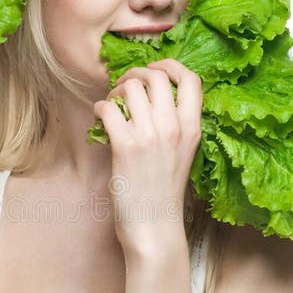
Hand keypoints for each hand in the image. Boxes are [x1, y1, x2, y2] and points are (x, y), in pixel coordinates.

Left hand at [93, 59, 201, 254]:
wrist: (154, 227)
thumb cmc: (164, 193)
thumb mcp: (183, 154)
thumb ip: (175, 125)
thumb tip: (149, 97)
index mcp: (192, 128)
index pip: (191, 79)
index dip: (170, 65)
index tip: (155, 69)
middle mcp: (174, 127)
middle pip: (156, 76)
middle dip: (135, 75)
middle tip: (124, 88)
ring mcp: (150, 136)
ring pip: (131, 87)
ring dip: (115, 91)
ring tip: (111, 106)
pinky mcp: (125, 147)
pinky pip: (108, 108)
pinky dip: (100, 108)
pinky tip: (100, 120)